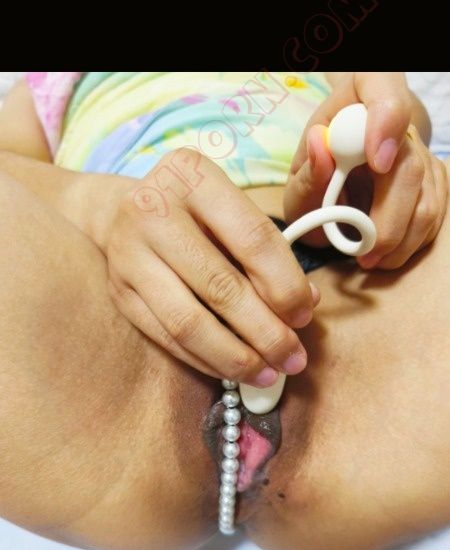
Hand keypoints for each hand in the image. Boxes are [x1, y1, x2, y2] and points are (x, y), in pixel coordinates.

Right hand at [101, 148, 320, 386]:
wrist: (119, 211)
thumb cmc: (195, 212)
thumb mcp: (231, 210)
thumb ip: (269, 251)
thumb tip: (307, 304)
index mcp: (193, 176)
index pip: (253, 239)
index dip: (285, 285)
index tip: (305, 317)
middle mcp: (153, 210)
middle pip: (221, 286)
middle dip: (265, 332)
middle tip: (293, 358)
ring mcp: (129, 254)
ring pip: (189, 322)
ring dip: (234, 356)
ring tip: (266, 373)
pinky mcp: (119, 293)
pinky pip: (167, 338)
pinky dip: (205, 360)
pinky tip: (232, 370)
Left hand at [284, 73, 447, 268]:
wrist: (341, 168)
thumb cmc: (318, 167)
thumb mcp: (298, 173)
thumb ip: (306, 170)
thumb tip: (321, 147)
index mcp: (362, 91)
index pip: (384, 87)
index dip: (385, 122)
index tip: (377, 161)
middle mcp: (399, 117)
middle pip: (410, 165)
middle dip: (387, 220)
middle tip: (363, 251)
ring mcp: (421, 150)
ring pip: (427, 199)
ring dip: (399, 240)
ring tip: (369, 258)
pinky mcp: (434, 180)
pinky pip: (433, 217)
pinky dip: (409, 243)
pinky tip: (386, 252)